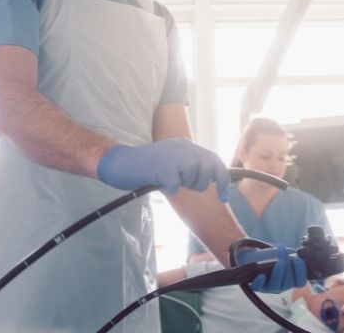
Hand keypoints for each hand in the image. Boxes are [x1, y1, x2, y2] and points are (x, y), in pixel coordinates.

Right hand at [97, 138, 229, 200]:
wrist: (119, 163)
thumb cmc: (146, 168)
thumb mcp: (173, 162)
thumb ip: (191, 166)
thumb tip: (212, 180)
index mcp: (187, 145)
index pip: (215, 161)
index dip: (223, 180)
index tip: (224, 198)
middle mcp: (184, 146)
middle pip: (209, 169)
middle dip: (199, 183)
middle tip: (181, 184)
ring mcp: (173, 154)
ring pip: (195, 177)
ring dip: (183, 185)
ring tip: (167, 180)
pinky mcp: (163, 166)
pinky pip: (176, 186)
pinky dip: (168, 189)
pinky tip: (157, 182)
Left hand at [237, 243, 306, 292]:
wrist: (256, 258)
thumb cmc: (273, 256)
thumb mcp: (284, 254)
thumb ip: (290, 254)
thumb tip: (294, 252)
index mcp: (291, 280)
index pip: (300, 282)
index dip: (301, 272)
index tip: (297, 258)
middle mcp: (281, 286)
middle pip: (288, 283)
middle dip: (288, 267)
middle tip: (285, 253)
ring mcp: (269, 288)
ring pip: (276, 286)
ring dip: (279, 274)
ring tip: (279, 263)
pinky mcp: (257, 286)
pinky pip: (258, 288)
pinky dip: (260, 282)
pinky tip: (261, 276)